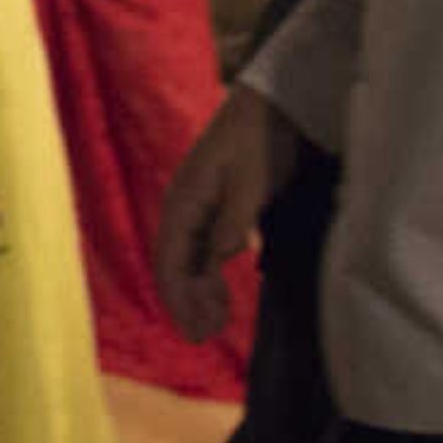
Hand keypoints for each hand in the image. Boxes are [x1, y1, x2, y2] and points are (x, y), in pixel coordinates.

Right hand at [156, 84, 295, 344]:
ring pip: (189, 259)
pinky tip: (222, 291)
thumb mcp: (252, 182)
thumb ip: (233, 221)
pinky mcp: (216, 206)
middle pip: (174, 264)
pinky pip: (204, 248)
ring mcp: (199, 206)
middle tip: (203, 337)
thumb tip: (216, 261)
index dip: (179, 298)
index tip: (194, 330)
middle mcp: (184, 206)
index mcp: (184, 201)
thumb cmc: (261, 140)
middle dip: (185, 303)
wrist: (271, 106)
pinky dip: (209, 274)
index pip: (171, 260)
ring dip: (197, 292)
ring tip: (214, 323)